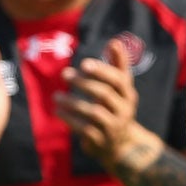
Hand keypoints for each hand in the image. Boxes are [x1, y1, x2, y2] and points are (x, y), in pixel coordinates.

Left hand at [56, 38, 141, 163]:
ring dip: (72, 103)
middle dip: (83, 83)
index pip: (119, 79)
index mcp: (128, 93)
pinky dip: (70, 119)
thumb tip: (115, 41)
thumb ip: (118, 65)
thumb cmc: (116, 106)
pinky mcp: (101, 140)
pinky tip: (58, 111)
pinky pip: (85, 129)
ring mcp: (114, 126)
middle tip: (65, 74)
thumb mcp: (120, 87)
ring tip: (56, 95)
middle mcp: (124, 110)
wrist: (120, 143)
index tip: (84, 63)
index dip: (102, 71)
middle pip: (104, 94)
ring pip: (94, 113)